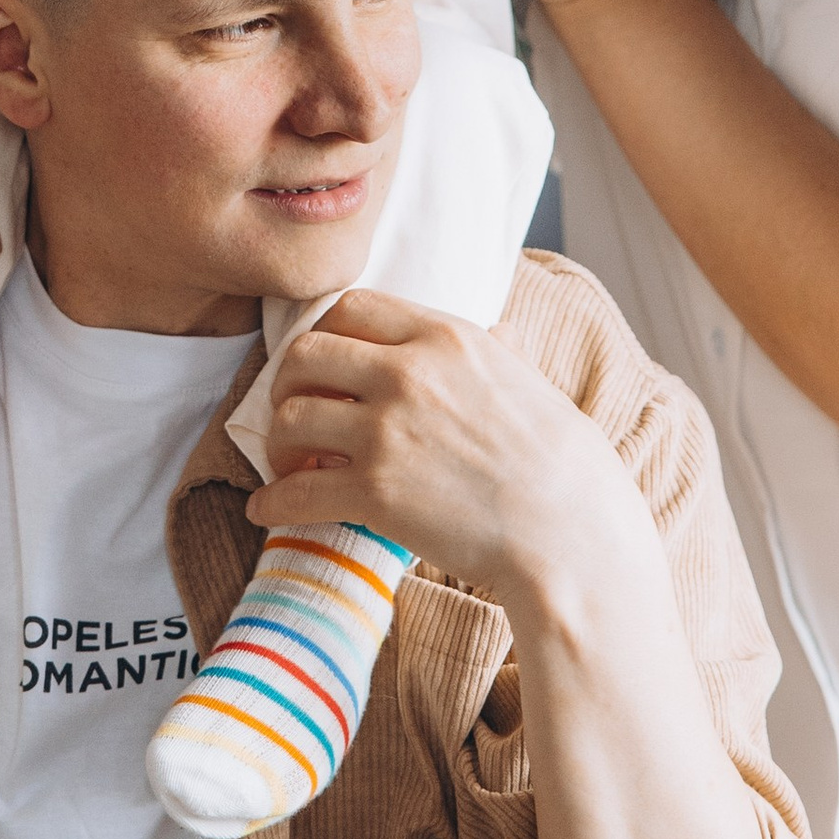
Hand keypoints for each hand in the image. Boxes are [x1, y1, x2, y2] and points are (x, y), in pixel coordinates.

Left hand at [247, 286, 645, 617]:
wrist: (571, 530)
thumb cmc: (561, 460)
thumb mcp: (529, 382)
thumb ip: (499, 352)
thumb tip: (504, 332)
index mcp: (444, 336)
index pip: (351, 308)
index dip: (326, 335)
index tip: (325, 367)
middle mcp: (407, 373)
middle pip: (305, 354)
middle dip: (287, 384)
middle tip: (296, 416)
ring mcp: (387, 432)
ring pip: (291, 417)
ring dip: (279, 445)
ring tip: (290, 467)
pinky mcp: (375, 493)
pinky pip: (295, 492)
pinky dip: (271, 503)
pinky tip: (268, 510)